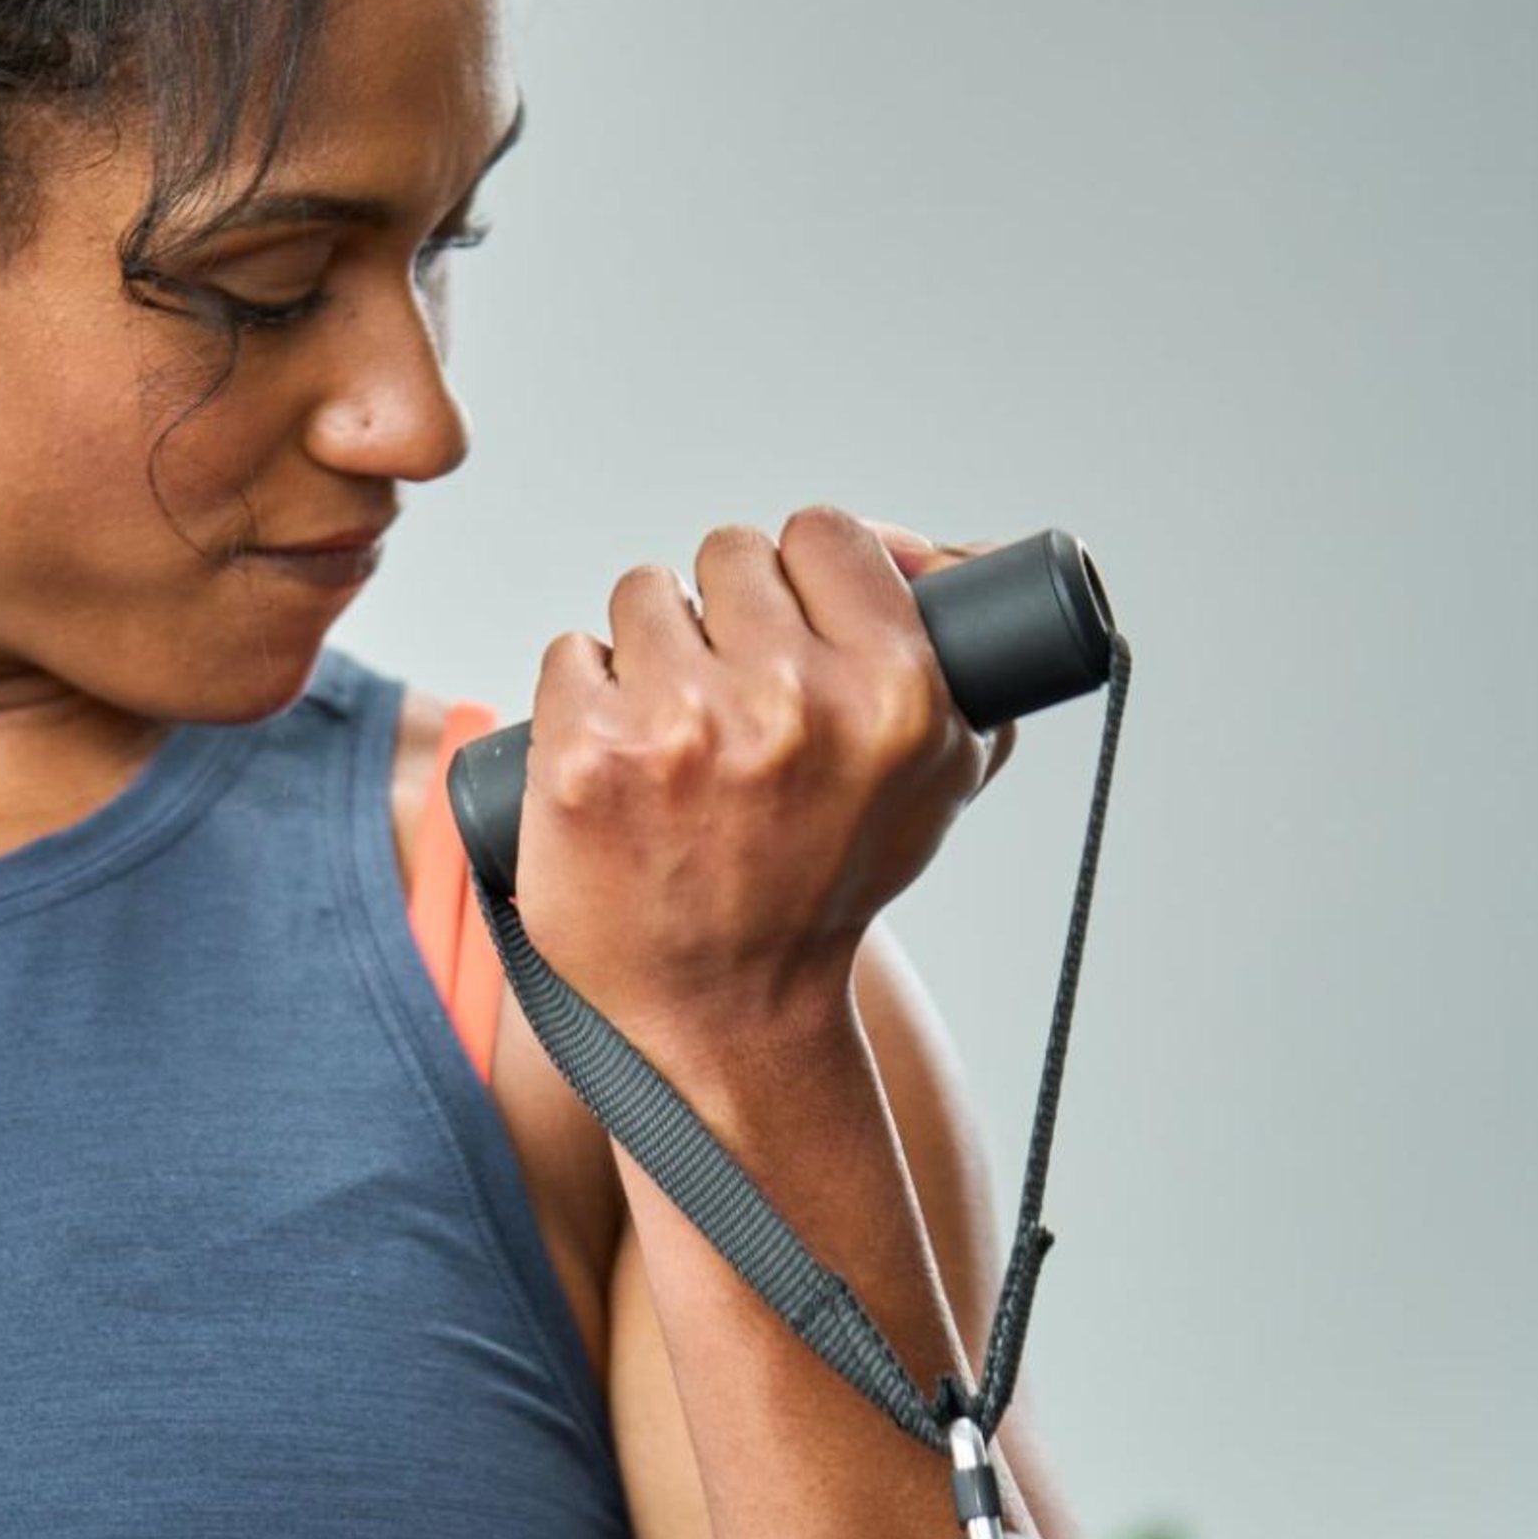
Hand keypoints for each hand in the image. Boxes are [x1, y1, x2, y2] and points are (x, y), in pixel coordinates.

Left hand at [509, 505, 1013, 1060]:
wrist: (727, 1005)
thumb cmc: (829, 882)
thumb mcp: (938, 776)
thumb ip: (966, 658)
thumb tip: (936, 549)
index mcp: (892, 691)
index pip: (826, 533)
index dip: (802, 568)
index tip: (788, 615)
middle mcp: (789, 700)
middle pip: (730, 554)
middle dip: (723, 608)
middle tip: (725, 682)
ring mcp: (679, 725)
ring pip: (644, 592)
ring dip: (648, 640)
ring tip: (668, 721)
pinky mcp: (584, 754)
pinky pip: (570, 651)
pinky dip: (582, 689)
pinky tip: (611, 748)